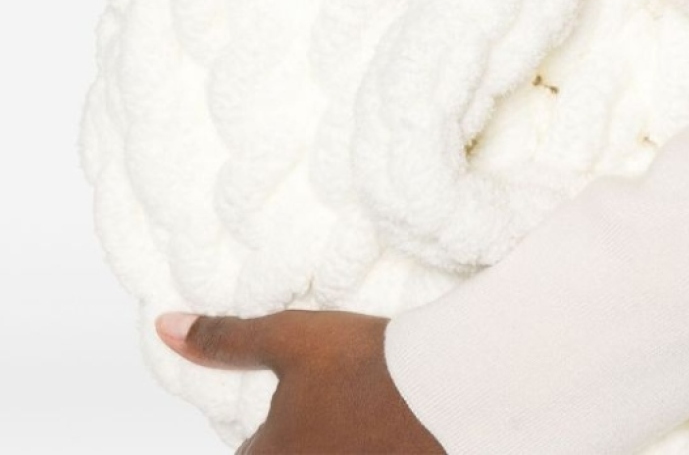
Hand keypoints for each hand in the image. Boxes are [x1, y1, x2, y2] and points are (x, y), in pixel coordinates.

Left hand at [154, 307, 446, 453]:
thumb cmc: (360, 361)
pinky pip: (354, 452)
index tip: (288, 402)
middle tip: (323, 404)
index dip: (259, 433)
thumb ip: (225, 340)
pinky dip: (356, 442)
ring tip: (348, 412)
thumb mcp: (288, 338)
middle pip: (279, 453)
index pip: (245, 453)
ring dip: (325, 438)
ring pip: (322, 454)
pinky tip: (376, 425)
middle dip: (293, 436)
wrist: (440, 383)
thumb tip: (165, 327)